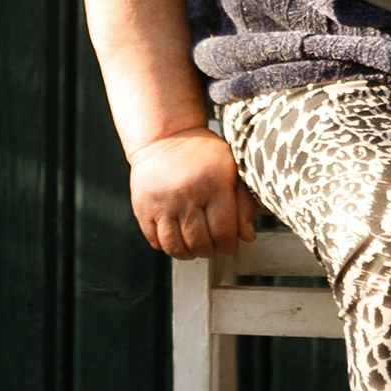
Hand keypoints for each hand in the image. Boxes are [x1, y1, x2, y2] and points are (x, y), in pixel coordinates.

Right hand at [129, 129, 258, 260]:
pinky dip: (167, 246)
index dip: (228, 245)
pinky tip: (177, 238)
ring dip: (188, 253)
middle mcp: (186, 194)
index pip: (223, 231)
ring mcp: (161, 202)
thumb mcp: (232, 170)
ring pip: (175, 246)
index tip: (229, 244)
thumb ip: (244, 203)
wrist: (165, 137)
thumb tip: (247, 237)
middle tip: (213, 246)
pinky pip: (155, 240)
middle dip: (210, 251)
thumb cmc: (204, 155)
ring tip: (195, 246)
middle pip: (200, 243)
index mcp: (213, 184)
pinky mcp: (142, 207)